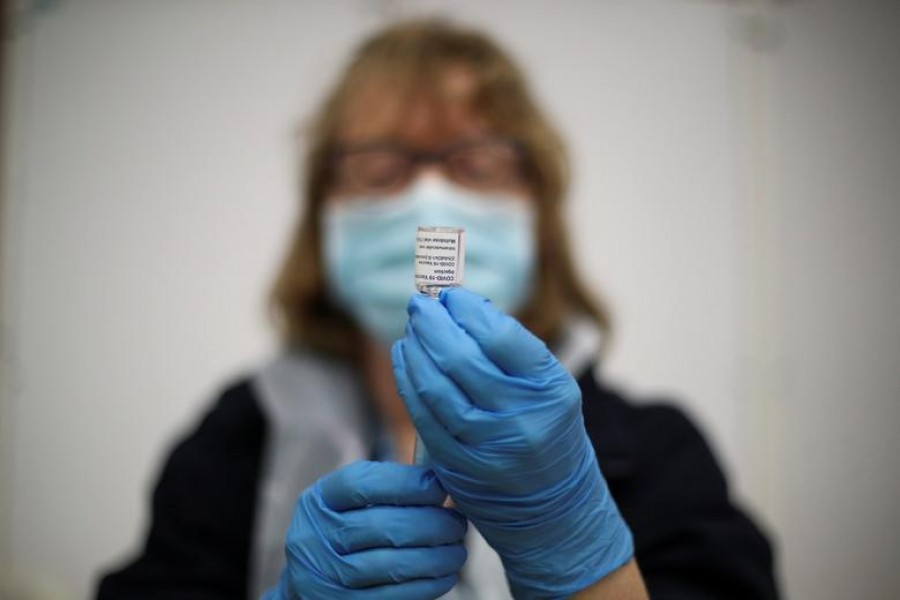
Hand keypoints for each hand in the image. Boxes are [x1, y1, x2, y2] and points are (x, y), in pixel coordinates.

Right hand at [263, 461, 467, 599]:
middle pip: (381, 526)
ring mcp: (327, 575)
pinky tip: (444, 575)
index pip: (362, 485)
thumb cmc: (348, 525)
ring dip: (434, 558)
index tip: (440, 488)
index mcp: (320, 499)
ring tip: (457, 550)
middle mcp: (315, 536)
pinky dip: (425, 585)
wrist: (312, 575)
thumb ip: (389, 485)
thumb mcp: (352, 499)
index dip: (406, 484)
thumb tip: (442, 478)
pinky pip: (392, 596)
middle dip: (430, 524)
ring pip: (391, 565)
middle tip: (457, 523)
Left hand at [391, 288, 632, 597]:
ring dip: (416, 352)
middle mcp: (520, 419)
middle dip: (434, 326)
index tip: (451, 297)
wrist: (553, 506)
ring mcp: (487, 447)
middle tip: (420, 306)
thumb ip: (510, 348)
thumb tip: (461, 305)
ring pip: (437, 389)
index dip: (468, 311)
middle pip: (463, 360)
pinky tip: (405, 361)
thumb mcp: (548, 386)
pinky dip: (408, 383)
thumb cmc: (547, 430)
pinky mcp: (459, 467)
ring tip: (411, 332)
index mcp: (549, 389)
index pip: (501, 338)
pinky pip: (424, 418)